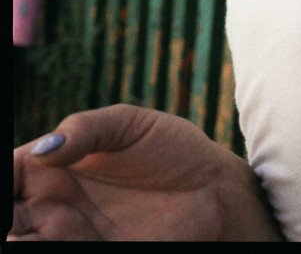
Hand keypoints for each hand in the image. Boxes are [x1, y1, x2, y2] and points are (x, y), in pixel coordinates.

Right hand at [9, 104, 281, 241]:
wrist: (213, 190)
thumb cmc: (173, 149)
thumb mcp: (131, 124)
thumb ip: (86, 128)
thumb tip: (44, 148)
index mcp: (53, 167)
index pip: (7, 174)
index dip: (0, 179)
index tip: (5, 182)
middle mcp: (51, 207)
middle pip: (5, 215)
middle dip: (2, 216)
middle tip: (11, 217)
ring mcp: (69, 237)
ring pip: (21, 242)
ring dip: (15, 238)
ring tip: (20, 230)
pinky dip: (40, 250)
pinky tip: (40, 241)